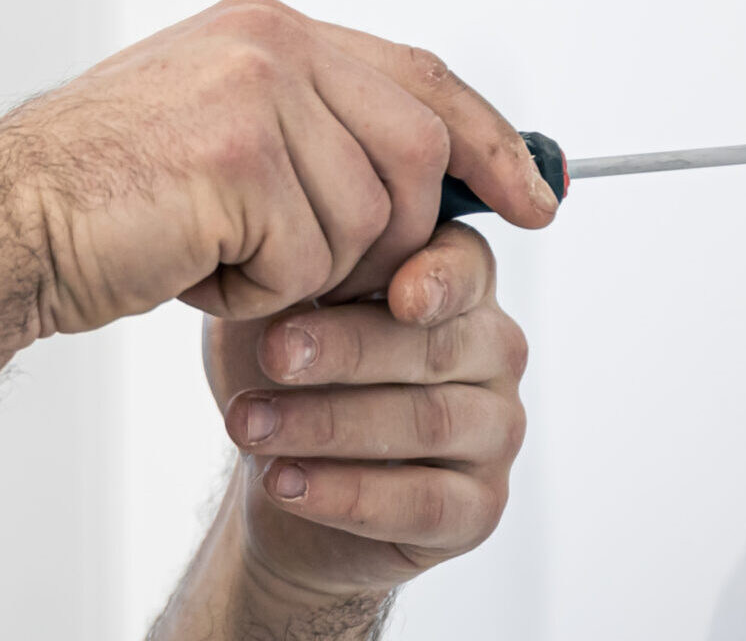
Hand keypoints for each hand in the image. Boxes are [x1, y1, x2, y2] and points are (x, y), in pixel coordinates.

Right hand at [0, 0, 555, 337]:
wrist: (3, 227)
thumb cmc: (100, 200)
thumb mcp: (219, 133)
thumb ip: (313, 127)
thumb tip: (433, 177)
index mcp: (266, 26)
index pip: (420, 74)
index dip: (491, 140)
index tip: (537, 201)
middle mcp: (267, 42)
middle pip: (415, 151)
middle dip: (393, 237)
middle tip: (321, 274)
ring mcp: (253, 95)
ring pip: (366, 219)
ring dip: (306, 271)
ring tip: (221, 259)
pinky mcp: (237, 161)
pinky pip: (309, 261)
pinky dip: (259, 296)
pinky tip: (192, 271)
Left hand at [203, 222, 528, 600]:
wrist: (277, 476)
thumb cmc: (284, 371)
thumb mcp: (273, 305)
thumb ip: (291, 264)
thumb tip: (279, 234)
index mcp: (456, 285)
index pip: (466, 264)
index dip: (436, 276)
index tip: (393, 292)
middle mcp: (493, 352)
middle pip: (434, 345)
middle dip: (346, 349)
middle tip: (273, 353)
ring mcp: (495, 432)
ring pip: (428, 422)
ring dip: (330, 425)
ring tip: (250, 426)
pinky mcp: (478, 510)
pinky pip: (425, 502)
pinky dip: (347, 494)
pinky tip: (284, 482)